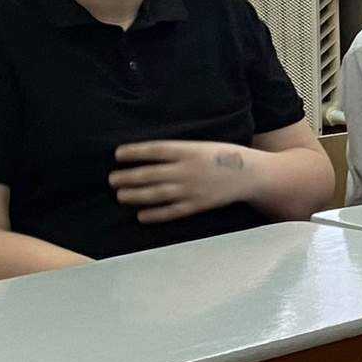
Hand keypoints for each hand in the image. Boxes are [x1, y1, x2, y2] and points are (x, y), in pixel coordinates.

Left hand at [110, 141, 258, 223]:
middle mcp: (188, 170)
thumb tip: (148, 156)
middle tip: (111, 179)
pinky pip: (172, 211)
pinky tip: (141, 215)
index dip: (135, 152)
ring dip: (136, 195)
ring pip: (157, 193)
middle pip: (151, 174)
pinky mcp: (197, 205)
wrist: (250, 174)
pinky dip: (156, 214)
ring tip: (120, 195)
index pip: (155, 150)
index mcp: (189, 150)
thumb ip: (178, 151)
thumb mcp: (201, 146)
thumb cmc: (224, 156)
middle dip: (129, 177)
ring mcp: (192, 189)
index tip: (117, 154)